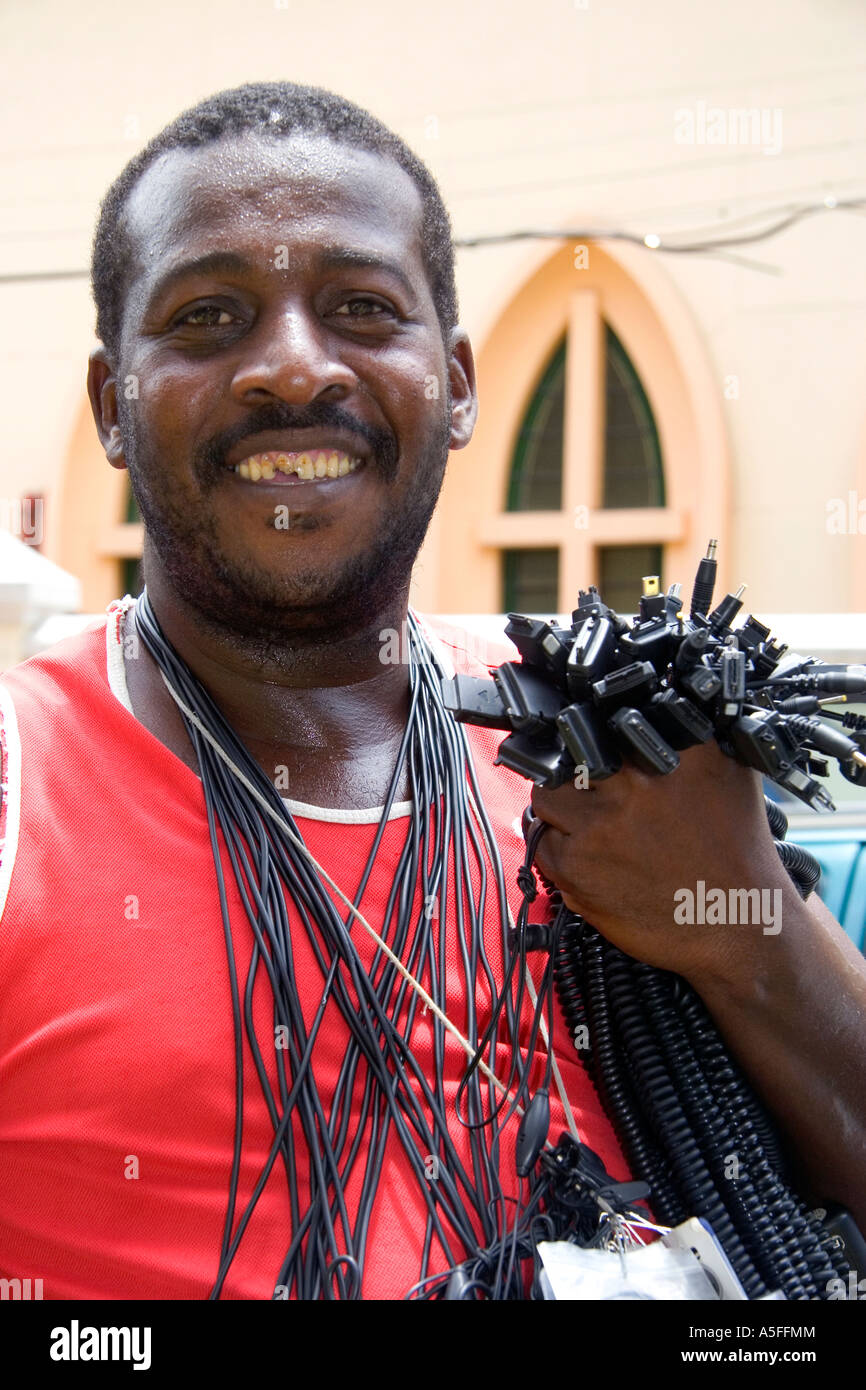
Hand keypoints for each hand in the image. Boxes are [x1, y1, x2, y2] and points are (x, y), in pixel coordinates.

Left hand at [530, 740, 795, 980]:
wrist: (739, 926)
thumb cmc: (736, 849)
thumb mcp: (729, 768)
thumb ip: (688, 729)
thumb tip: (654, 696)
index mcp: (672, 749)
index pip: (600, 716)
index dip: (586, 727)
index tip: (584, 737)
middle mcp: (633, 782)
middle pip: (565, 753)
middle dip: (569, 768)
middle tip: (586, 786)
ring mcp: (601, 825)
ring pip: (546, 797)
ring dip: (559, 806)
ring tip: (588, 821)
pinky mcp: (579, 868)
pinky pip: (542, 842)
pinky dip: (558, 846)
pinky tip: (590, 855)